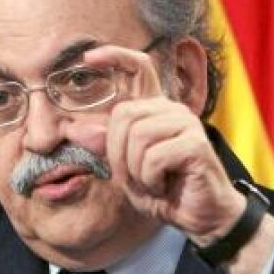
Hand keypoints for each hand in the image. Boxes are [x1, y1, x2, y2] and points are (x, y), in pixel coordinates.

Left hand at [83, 44, 273, 273]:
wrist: (199, 217)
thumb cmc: (163, 191)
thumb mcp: (124, 170)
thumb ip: (102, 148)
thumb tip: (74, 129)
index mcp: (153, 111)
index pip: (138, 68)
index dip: (114, 57)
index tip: (88, 56)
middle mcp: (171, 110)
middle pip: (123, 114)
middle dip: (118, 153)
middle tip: (135, 176)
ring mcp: (186, 124)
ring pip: (137, 136)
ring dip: (135, 169)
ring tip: (152, 182)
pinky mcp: (195, 144)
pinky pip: (153, 157)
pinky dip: (150, 179)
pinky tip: (164, 185)